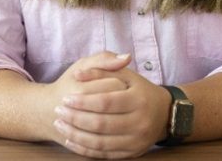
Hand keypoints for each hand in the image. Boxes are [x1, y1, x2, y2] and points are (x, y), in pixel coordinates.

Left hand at [47, 52, 170, 158]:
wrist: (162, 113)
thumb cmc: (137, 89)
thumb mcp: (124, 74)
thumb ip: (101, 67)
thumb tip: (78, 74)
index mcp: (138, 99)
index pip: (105, 102)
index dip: (83, 101)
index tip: (65, 98)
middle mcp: (141, 122)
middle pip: (101, 124)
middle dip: (75, 118)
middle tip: (59, 111)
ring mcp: (138, 140)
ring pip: (101, 142)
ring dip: (76, 135)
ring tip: (60, 124)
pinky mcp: (133, 153)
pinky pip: (105, 155)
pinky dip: (85, 149)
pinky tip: (70, 140)